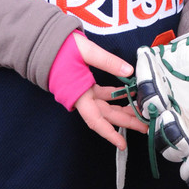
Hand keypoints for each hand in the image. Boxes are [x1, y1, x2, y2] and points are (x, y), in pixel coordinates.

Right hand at [71, 34, 146, 149]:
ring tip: (142, 112)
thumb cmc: (60, 48)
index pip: (95, 120)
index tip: (122, 144)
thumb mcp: (85, 51)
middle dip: (126, 122)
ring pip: (106, 106)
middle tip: (146, 126)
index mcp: (79, 94)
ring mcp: (84, 93)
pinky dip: (117, 96)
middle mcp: (81, 98)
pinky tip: (130, 95)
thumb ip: (108, 61)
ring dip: (123, 110)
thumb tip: (129, 71)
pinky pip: (103, 96)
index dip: (109, 133)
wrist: (42, 43)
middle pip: (106, 115)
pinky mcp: (85, 86)